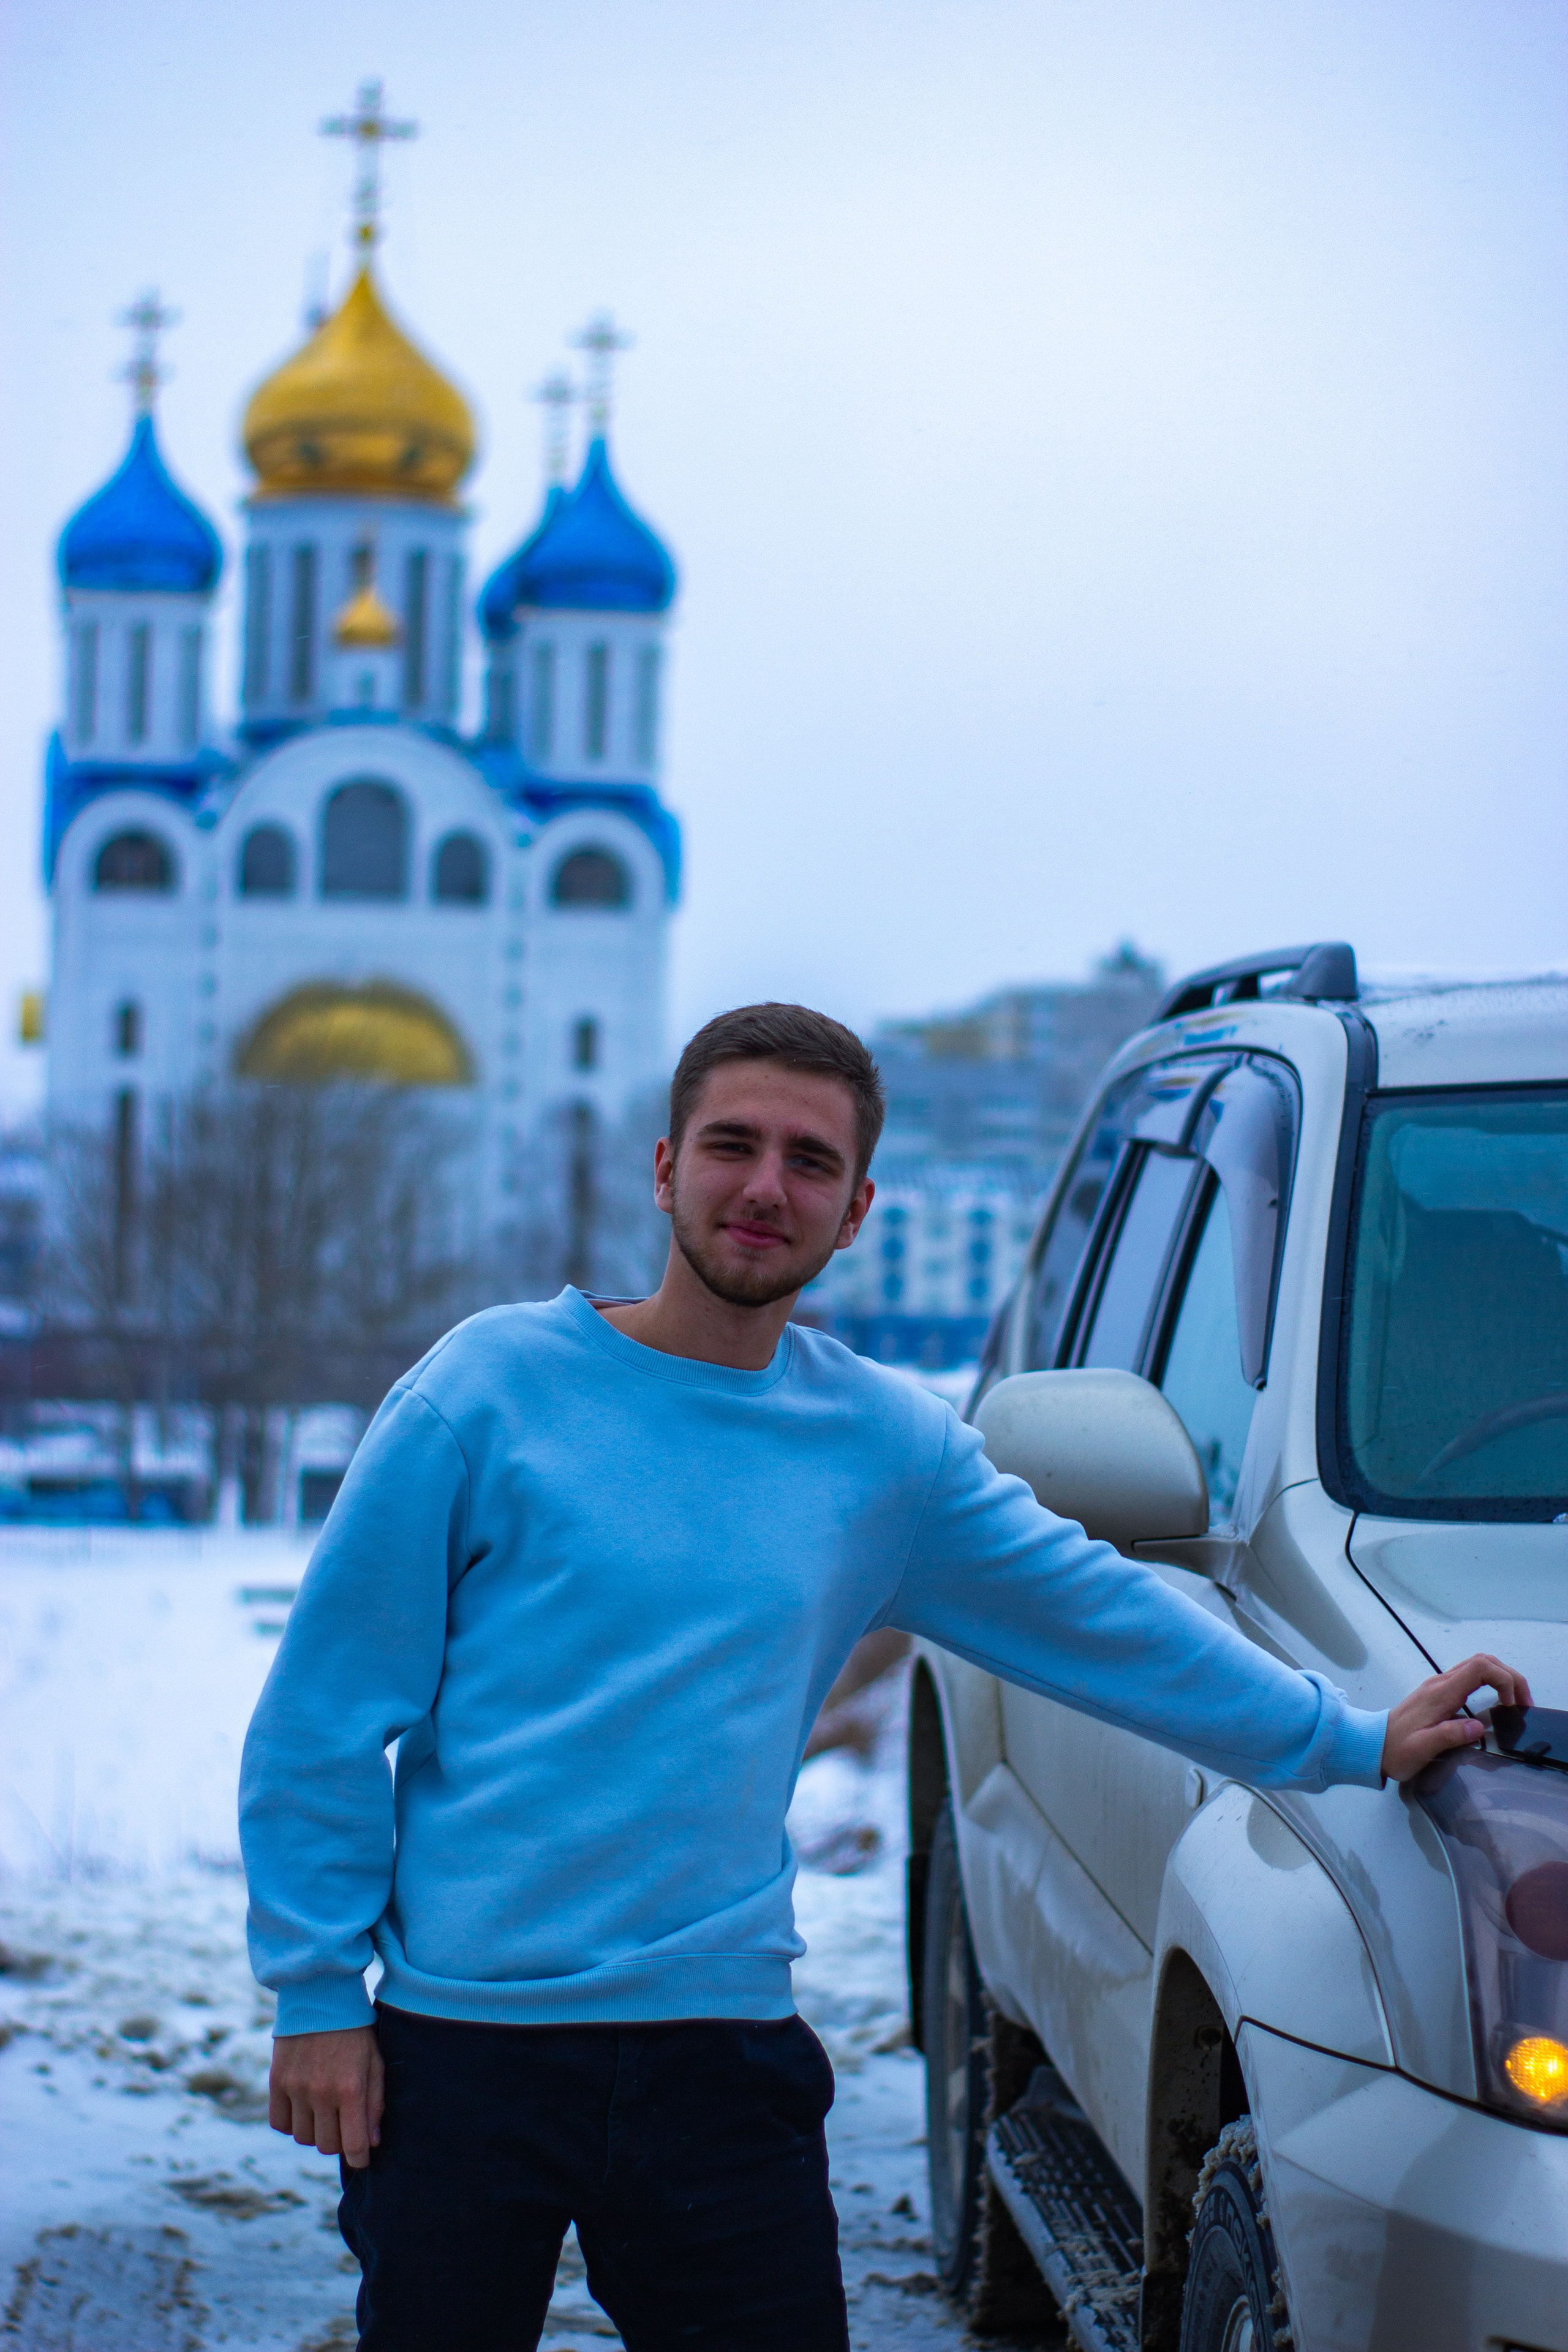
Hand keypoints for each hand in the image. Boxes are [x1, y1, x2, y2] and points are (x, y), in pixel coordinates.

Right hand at [269, 2025, 383, 2168]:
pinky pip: (280, 2123)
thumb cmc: (356, 2031)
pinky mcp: (276, 2081)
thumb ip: (375, 2104)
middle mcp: (320, 2092)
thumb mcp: (375, 2062)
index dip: (359, 2159)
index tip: (361, 2159)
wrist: (320, 1996)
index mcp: (350, 2088)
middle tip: (344, 2126)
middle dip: (339, 2142)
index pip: (352, 2145)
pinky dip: (292, 2123)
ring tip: (324, 2112)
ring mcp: (295, 2088)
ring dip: (315, 2132)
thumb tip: (372, 2143)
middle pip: (327, 2146)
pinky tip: (303, 2108)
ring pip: (303, 2138)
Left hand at [1381, 1653, 1533, 1783]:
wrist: (1372, 1745)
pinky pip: (1469, 1676)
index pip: (1479, 1667)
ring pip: (1476, 1666)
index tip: (1513, 1705)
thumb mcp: (1421, 1748)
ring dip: (1501, 1677)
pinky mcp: (1438, 1693)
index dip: (1504, 1679)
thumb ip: (1449, 1736)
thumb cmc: (1396, 1750)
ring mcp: (1439, 1686)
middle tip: (1524, 1703)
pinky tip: (1497, 1701)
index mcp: (1440, 1693)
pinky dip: (1490, 1682)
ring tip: (1516, 1702)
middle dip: (1510, 1676)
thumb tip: (1478, 1728)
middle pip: (1482, 1661)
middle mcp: (1441, 1683)